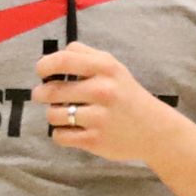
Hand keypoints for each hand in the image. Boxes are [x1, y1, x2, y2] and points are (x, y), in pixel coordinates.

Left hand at [34, 41, 177, 162]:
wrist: (155, 130)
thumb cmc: (127, 95)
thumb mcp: (113, 67)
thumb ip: (84, 55)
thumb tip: (54, 56)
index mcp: (104, 68)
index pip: (61, 60)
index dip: (44, 66)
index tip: (42, 72)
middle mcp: (102, 91)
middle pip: (50, 91)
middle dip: (41, 94)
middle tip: (42, 95)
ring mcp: (98, 117)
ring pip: (52, 115)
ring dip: (53, 115)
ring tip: (63, 113)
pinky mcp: (95, 140)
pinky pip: (59, 136)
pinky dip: (61, 134)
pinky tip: (71, 129)